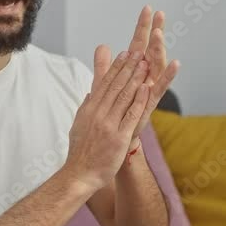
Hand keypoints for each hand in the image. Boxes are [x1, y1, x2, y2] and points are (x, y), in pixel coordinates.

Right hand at [65, 50, 150, 191]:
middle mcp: (98, 114)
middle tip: (139, 51)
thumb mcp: (79, 124)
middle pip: (115, 86)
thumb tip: (91, 93)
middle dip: (128, 67)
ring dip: (135, 78)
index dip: (116, 67)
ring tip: (145, 64)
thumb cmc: (81, 152)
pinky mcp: (119, 137)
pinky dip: (139, 101)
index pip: (104, 84)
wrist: (80, 174)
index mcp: (89, 109)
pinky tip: (147, 88)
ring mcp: (109, 125)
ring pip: (124, 96)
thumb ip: (86, 107)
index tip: (124, 53)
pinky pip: (131, 115)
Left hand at [93, 6, 179, 147]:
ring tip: (159, 33)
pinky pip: (161, 87)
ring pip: (156, 65)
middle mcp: (144, 78)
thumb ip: (104, 66)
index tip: (148, 8)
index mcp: (133, 72)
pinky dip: (168, 75)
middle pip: (151, 50)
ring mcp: (148, 89)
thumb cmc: (112, 113)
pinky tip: (175, 63)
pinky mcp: (150, 102)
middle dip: (155, 32)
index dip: (142, 27)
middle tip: (159, 14)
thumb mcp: (105, 85)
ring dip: (159, 48)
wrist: (113, 140)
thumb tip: (103, 46)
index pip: (138, 44)